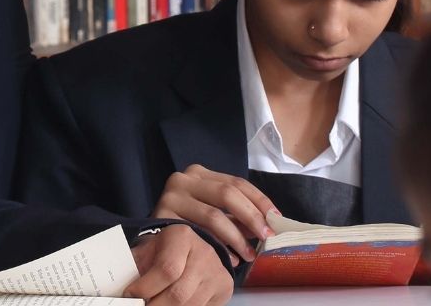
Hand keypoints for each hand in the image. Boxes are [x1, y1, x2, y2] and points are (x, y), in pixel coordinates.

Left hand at [124, 225, 233, 305]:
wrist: (194, 248)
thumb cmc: (165, 250)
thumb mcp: (148, 249)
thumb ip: (134, 263)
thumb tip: (113, 286)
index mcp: (181, 237)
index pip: (166, 270)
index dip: (145, 288)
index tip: (130, 295)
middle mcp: (204, 253)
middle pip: (178, 294)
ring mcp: (217, 272)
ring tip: (152, 305)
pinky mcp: (225, 288)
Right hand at [151, 165, 277, 264]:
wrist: (154, 239)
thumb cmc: (188, 225)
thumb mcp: (214, 213)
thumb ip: (237, 215)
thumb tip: (269, 224)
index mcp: (200, 174)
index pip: (237, 182)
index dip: (260, 200)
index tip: (276, 219)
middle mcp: (183, 179)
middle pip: (227, 194)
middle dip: (252, 217)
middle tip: (267, 237)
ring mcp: (171, 196)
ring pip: (214, 215)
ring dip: (238, 238)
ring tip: (249, 255)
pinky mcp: (163, 216)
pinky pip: (199, 232)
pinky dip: (219, 246)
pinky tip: (229, 258)